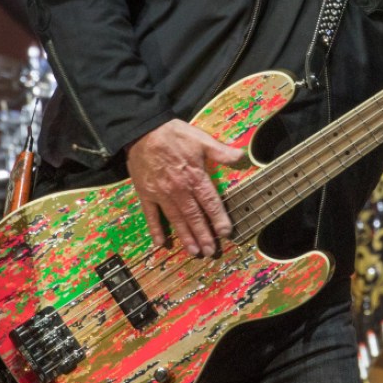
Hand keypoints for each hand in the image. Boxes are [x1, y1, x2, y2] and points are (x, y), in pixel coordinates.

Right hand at [126, 119, 242, 256]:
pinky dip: (156, 229)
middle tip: (210, 251)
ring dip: (186, 236)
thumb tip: (241, 155)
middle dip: (203, 235)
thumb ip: (220, 151)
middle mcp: (179, 190)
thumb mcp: (200, 138)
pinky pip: (151, 215)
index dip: (218, 218)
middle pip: (194, 216)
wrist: (141, 131)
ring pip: (176, 219)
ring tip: (194, 251)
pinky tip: (161, 243)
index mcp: (194, 177)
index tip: (226, 233)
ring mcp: (161, 194)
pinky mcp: (146, 194)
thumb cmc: (173, 134)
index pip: (210, 202)